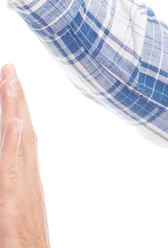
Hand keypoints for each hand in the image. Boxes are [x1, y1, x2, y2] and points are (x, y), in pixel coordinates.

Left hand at [0, 64, 50, 247]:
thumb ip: (13, 177)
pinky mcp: (13, 206)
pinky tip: (14, 123)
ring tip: (10, 82)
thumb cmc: (21, 243)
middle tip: (9, 67)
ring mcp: (22, 192)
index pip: (21, 134)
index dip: (17, 106)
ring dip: (14, 110)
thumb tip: (15, 140)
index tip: (12, 80)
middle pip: (22, 130)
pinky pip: (11, 171)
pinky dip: (14, 146)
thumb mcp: (13, 210)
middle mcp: (28, 180)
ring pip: (19, 143)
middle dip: (15, 98)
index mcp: (25, 180)